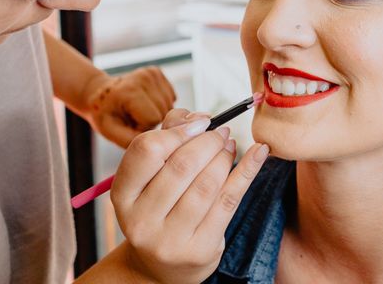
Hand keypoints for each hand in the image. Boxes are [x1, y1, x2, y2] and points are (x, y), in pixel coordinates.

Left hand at [83, 66, 176, 147]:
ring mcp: (151, 73)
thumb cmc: (106, 115)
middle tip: (133, 117)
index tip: (129, 124)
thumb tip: (159, 140)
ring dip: (156, 113)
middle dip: (151, 120)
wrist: (100, 94)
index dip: (143, 127)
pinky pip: (171, 97)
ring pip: (170, 106)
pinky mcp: (157, 72)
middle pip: (164, 111)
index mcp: (129, 91)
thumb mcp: (111, 132)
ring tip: (138, 110)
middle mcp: (143, 77)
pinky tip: (146, 103)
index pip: (154, 118)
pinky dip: (160, 104)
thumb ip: (133, 140)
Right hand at [111, 109, 269, 283]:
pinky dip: (248, 170)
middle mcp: (141, 220)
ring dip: (225, 155)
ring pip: (207, 183)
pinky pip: (229, 200)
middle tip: (221, 132)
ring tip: (230, 145)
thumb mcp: (150, 176)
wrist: (162, 266)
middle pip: (181, 165)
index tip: (199, 123)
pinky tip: (259, 153)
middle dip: (208, 141)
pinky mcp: (200, 249)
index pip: (146, 150)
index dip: (177, 130)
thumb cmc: (159, 207)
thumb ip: (168, 138)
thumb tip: (198, 118)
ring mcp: (170, 240)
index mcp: (123, 195)